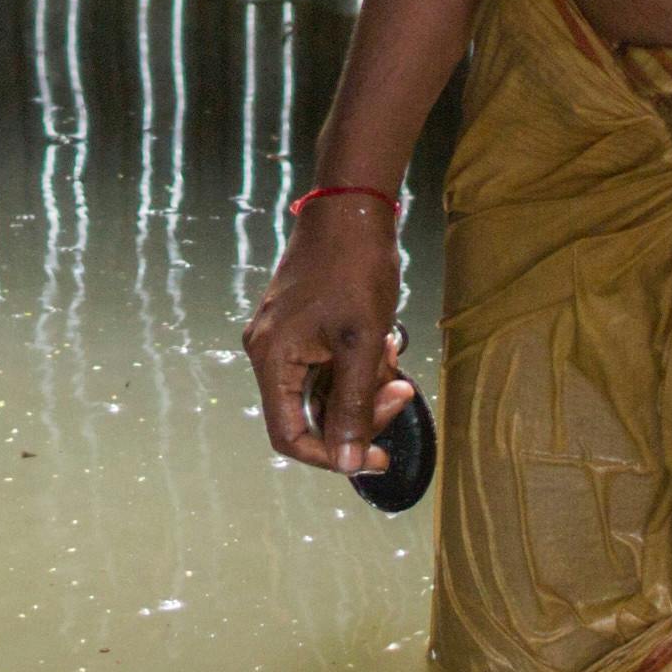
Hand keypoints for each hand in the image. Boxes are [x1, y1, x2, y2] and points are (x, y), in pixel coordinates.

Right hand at [239, 204, 412, 478]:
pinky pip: (328, 365)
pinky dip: (358, 364)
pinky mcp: (302, 326)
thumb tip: (347, 464)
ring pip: (325, 390)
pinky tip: (386, 341)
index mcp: (271, 358)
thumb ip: (352, 406)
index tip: (376, 456)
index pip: (289, 435)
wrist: (351, 207)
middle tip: (402, 389)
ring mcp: (285, 338)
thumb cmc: (354, 270)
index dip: (332, 455)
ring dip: (365, 384)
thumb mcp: (361, 344)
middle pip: (312, 413)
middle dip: (361, 409)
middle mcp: (269, 352)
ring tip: (393, 351)